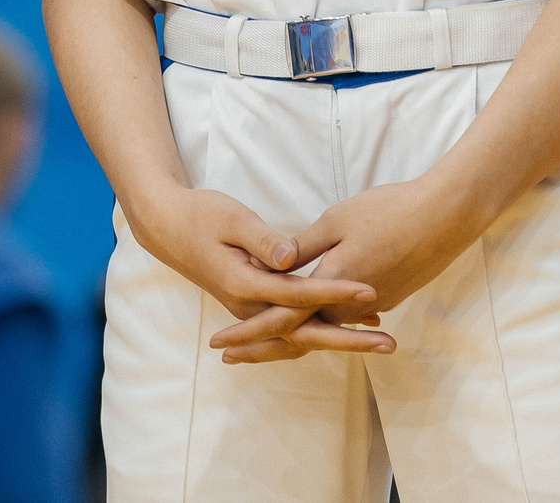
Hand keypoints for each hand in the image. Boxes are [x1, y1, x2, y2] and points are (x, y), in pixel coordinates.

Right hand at [123, 183, 392, 355]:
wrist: (168, 226)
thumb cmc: (201, 216)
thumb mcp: (232, 218)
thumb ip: (263, 240)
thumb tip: (290, 258)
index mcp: (246, 285)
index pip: (299, 295)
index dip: (336, 292)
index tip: (370, 291)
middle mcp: (250, 306)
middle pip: (305, 332)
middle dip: (349, 339)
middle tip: (390, 343)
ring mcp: (252, 309)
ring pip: (300, 335)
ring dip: (340, 338)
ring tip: (380, 337)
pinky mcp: (256, 304)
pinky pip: (292, 325)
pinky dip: (321, 329)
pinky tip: (349, 324)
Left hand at [207, 176, 485, 363]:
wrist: (446, 217)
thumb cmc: (389, 210)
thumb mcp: (336, 220)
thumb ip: (302, 247)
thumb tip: (273, 266)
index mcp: (330, 286)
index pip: (280, 319)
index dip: (247, 332)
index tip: (218, 344)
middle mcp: (348, 306)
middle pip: (297, 334)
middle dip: (261, 345)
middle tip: (230, 356)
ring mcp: (370, 306)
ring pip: (322, 327)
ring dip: (292, 333)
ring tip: (262, 340)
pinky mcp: (386, 297)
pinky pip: (344, 317)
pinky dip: (322, 322)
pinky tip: (312, 319)